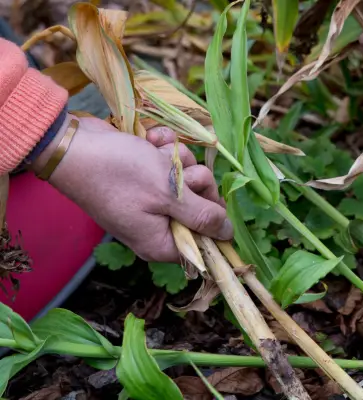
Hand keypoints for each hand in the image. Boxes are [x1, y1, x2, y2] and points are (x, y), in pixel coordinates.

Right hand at [32, 115, 232, 262]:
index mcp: (162, 242)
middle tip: (177, 171)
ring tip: (156, 155)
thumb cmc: (121, 173)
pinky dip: (162, 149)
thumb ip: (202, 216)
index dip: (213, 215)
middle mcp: (157, 225)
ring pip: (188, 177)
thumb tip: (228, 234)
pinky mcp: (145, 177)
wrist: (73, 145)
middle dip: (194, 179)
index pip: (206, 240)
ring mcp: (150, 200)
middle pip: (201, 205)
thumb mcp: (169, 195)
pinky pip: (170, 162)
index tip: (205, 195)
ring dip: (177, 159)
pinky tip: (149, 143)